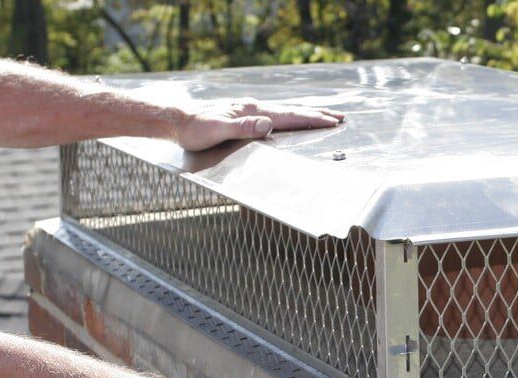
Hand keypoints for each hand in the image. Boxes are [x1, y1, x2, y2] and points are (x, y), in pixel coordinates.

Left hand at [175, 98, 343, 151]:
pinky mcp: (245, 114)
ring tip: (324, 116)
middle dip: (318, 114)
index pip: (289, 116)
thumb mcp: (216, 130)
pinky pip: (276, 114)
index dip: (312, 119)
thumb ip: (243, 127)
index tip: (332, 122)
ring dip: (307, 114)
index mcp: (252, 111)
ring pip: (286, 110)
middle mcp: (254, 107)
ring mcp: (250, 109)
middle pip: (293, 110)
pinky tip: (293, 118)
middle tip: (340, 118)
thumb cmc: (194, 130)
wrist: (177, 121)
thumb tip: (267, 123)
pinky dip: (292, 116)